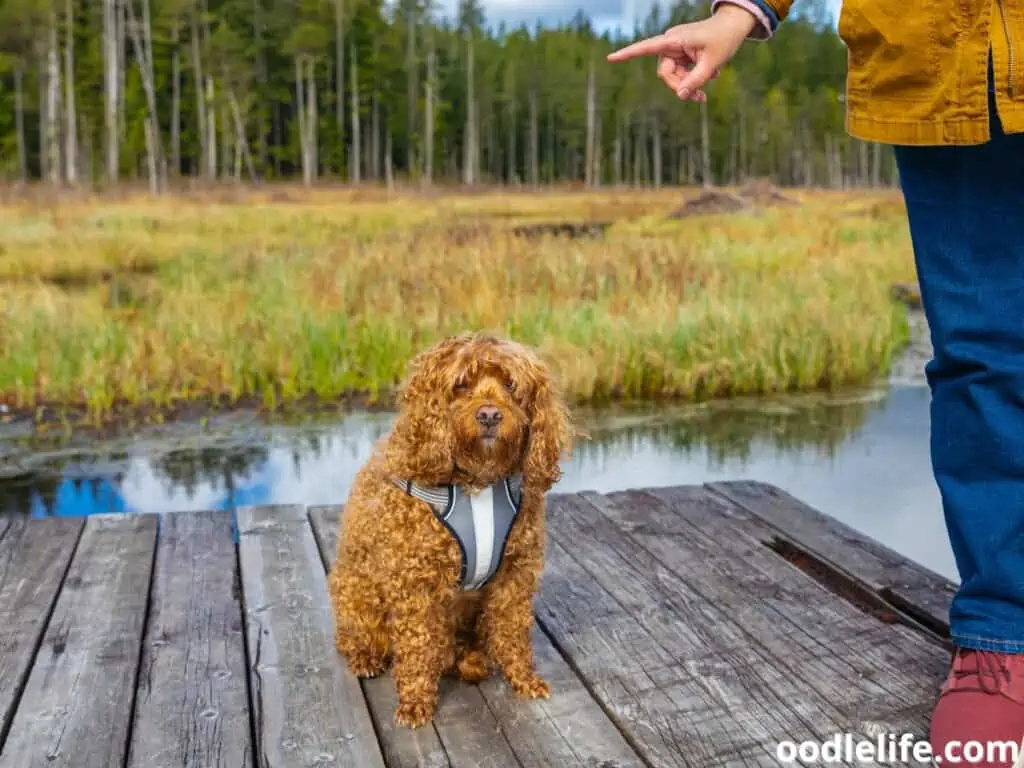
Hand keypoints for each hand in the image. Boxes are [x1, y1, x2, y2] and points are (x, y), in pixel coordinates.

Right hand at [606, 5, 757, 101]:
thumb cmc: (724, 39)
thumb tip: (680, 96)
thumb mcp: (712, 63)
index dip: (628, 54)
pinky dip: (693, 79)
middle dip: (680, 87)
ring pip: (673, 77)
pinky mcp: (681, 55)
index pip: (646, 48)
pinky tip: (711, 77)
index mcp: (674, 40)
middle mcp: (671, 44)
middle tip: (700, 98)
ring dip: (689, 85)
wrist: (733, 27)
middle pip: (664, 74)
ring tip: (707, 90)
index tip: (610, 58)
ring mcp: (676, 50)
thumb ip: (696, 81)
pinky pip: (681, 73)